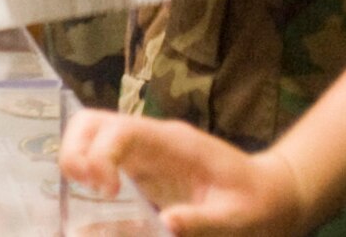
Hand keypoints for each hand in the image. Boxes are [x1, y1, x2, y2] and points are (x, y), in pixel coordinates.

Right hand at [61, 110, 307, 236]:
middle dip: (75, 150)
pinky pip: (102, 158)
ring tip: (84, 195)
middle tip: (83, 190)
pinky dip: (86, 174)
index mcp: (173, 143)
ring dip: (76, 158)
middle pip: (94, 122)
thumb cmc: (256, 203)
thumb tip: (166, 223)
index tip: (105, 191)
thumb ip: (204, 220)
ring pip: (92, 134)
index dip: (101, 155)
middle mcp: (152, 139)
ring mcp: (144, 150)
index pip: (121, 131)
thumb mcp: (237, 218)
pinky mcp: (141, 167)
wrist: (270, 192)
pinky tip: (95, 205)